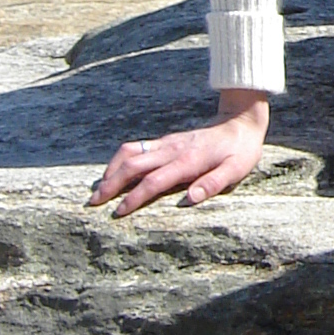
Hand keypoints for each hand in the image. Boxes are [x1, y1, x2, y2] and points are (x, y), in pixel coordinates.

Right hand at [90, 90, 270, 218]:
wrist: (240, 122)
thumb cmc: (239, 151)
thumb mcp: (236, 170)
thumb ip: (214, 183)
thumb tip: (191, 198)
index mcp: (187, 162)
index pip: (153, 181)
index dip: (134, 198)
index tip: (118, 212)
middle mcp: (172, 150)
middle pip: (133, 165)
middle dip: (111, 183)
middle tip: (93, 202)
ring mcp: (166, 143)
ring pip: (130, 152)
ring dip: (111, 169)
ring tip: (98, 188)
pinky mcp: (164, 141)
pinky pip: (136, 147)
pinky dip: (119, 160)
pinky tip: (113, 172)